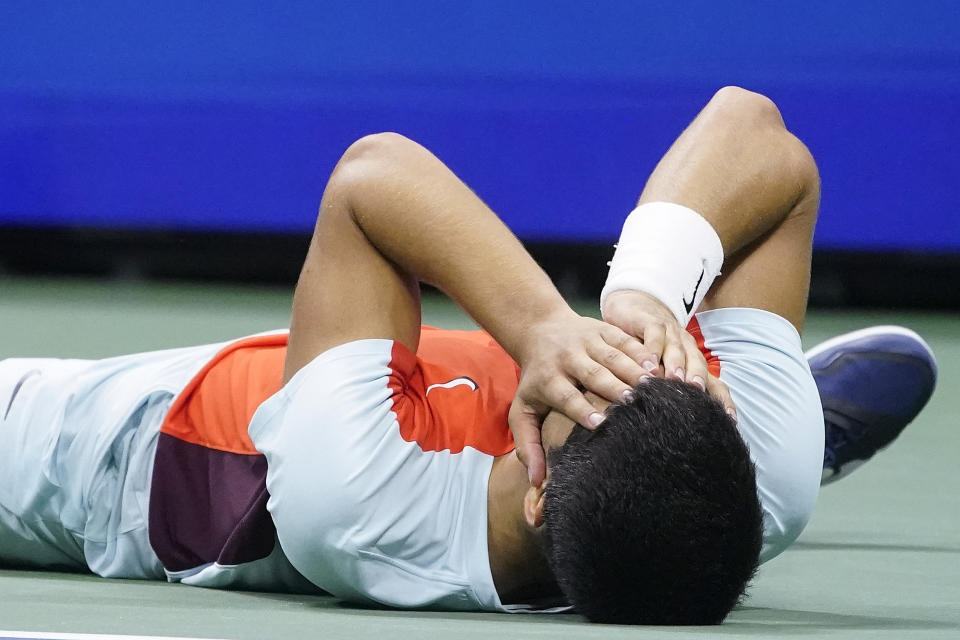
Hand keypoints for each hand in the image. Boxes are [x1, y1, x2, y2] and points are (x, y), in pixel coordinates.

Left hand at [508, 309, 649, 487]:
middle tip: (634, 403)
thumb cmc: (536, 380)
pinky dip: (640, 351)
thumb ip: (527, 445)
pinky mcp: (602, 329)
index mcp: (548, 379)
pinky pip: (624, 339)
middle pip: (593, 374)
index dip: (582, 409)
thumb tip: (535, 481)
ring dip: (632, 370)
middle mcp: (567, 358)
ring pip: (612, 356)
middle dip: (613, 387)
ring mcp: (586, 341)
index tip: (600, 423)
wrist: (539, 331)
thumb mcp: (523, 410)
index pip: (566, 396)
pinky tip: (656, 365)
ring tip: (652, 387)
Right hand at [601, 290, 736, 416]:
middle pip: (698, 364)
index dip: (722, 399)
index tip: (728, 420)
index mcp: (693, 361)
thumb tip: (678, 427)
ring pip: (677, 348)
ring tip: (675, 379)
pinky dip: (653, 347)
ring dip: (677, 364)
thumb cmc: (648, 347)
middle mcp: (686, 347)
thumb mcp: (661, 370)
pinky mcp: (650, 321)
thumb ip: (669, 391)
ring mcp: (670, 332)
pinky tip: (649, 361)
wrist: (635, 306)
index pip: (714, 383)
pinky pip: (655, 334)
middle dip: (699, 379)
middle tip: (697, 394)